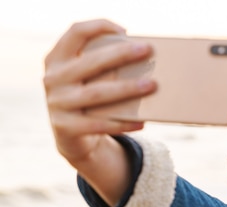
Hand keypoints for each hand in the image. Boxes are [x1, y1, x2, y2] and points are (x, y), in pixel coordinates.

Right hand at [43, 19, 155, 164]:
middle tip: (146, 51)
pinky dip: (122, 123)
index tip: (125, 31)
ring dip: (126, 88)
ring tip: (151, 85)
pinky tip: (141, 122)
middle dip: (120, 55)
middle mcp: (53, 78)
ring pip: (97, 94)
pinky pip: (99, 124)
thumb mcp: (86, 78)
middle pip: (90, 62)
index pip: (76, 32)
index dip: (99, 27)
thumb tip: (141, 57)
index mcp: (57, 59)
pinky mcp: (65, 127)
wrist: (70, 136)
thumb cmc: (87, 97)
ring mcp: (57, 103)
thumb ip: (101, 65)